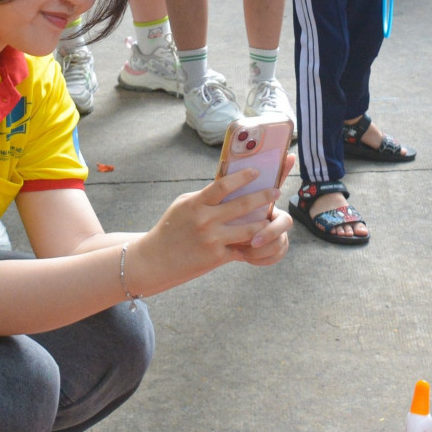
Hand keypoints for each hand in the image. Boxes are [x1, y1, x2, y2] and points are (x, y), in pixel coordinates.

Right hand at [124, 159, 295, 292]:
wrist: (154, 260)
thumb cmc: (171, 228)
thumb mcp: (184, 206)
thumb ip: (205, 197)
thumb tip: (230, 185)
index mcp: (196, 203)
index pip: (223, 185)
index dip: (243, 177)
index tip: (257, 171)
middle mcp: (205, 221)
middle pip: (242, 205)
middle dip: (263, 197)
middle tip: (277, 191)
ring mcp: (212, 240)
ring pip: (248, 229)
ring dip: (264, 222)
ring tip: (272, 217)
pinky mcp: (216, 258)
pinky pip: (240, 248)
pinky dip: (251, 243)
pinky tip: (261, 239)